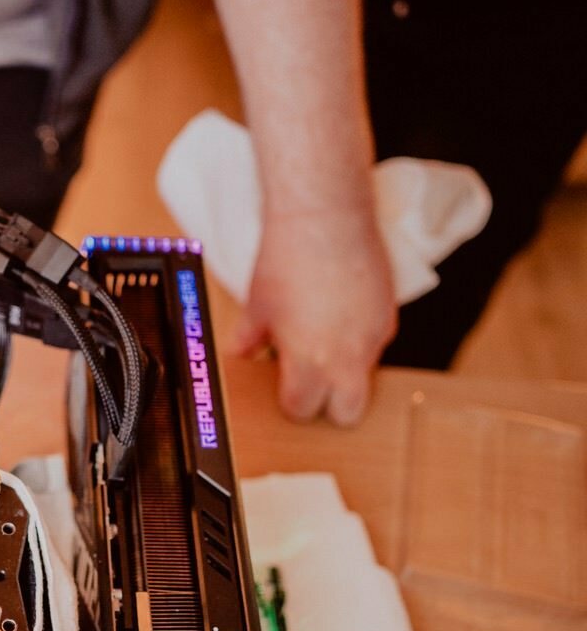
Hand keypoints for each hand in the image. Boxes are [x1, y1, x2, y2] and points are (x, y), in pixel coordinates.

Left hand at [235, 205, 396, 425]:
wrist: (325, 217)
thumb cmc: (288, 257)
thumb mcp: (258, 303)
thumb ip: (250, 338)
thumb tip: (241, 352)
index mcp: (310, 360)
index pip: (303, 410)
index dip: (291, 404)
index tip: (285, 390)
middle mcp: (347, 356)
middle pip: (348, 413)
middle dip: (330, 406)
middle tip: (312, 385)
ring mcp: (374, 337)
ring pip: (365, 377)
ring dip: (346, 371)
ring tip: (323, 341)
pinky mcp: (389, 316)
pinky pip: (376, 345)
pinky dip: (360, 342)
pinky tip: (341, 316)